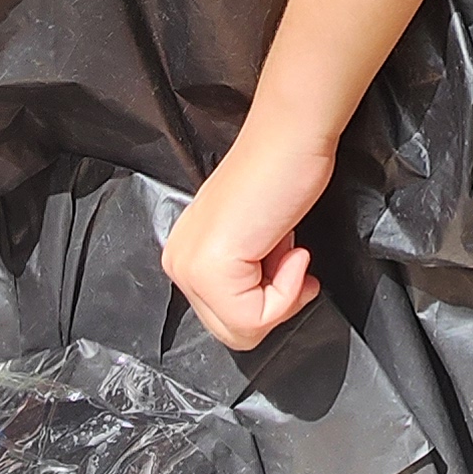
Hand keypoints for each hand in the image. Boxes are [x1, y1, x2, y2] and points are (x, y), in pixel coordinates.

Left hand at [161, 125, 334, 349]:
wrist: (291, 140)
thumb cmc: (282, 176)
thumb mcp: (255, 241)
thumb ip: (245, 276)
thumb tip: (262, 311)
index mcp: (184, 257)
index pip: (227, 320)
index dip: (270, 300)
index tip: (286, 260)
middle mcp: (178, 263)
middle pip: (234, 333)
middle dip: (276, 304)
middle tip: (291, 259)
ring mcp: (191, 267)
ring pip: (244, 331)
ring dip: (283, 297)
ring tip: (289, 250)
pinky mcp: (213, 268)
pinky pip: (257, 317)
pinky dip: (289, 291)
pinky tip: (293, 250)